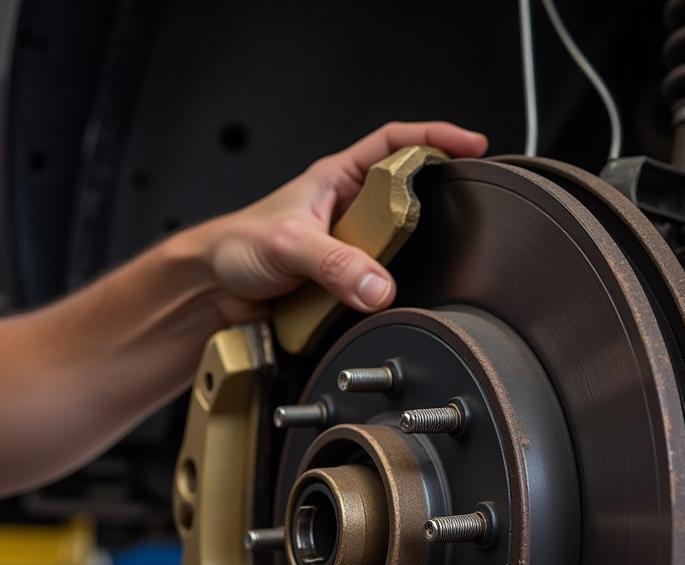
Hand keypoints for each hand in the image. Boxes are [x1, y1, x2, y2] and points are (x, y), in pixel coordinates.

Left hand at [197, 121, 487, 324]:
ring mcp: (350, 248)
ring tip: (383, 276)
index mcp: (338, 178)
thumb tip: (377, 286)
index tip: (471, 146)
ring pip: (395, 253)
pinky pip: (376, 290)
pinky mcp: (346, 284)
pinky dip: (377, 299)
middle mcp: (348, 210)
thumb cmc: (238, 247)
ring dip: (393, 268)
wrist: (214, 291)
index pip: (397, 144)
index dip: (436, 139)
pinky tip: (369, 304)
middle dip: (422, 219)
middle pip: (407, 203)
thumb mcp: (288, 245)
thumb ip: (334, 264)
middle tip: (426, 232)